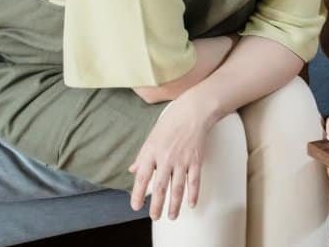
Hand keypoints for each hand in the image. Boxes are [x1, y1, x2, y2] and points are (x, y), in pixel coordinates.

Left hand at [128, 97, 213, 220]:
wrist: (193, 111)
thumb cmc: (171, 122)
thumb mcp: (151, 137)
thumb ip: (142, 156)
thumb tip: (133, 170)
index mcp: (152, 152)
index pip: (142, 178)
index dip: (138, 194)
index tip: (136, 206)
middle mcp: (166, 158)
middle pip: (160, 187)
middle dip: (156, 205)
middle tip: (154, 217)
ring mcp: (182, 160)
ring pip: (177, 188)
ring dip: (174, 204)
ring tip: (171, 216)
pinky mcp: (196, 160)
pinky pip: (194, 181)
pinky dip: (193, 194)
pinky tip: (191, 203)